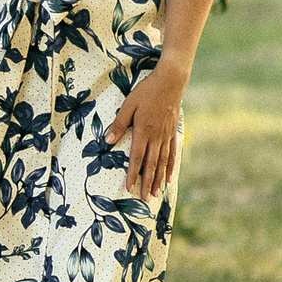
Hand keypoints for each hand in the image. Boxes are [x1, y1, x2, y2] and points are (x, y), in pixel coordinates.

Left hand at [105, 66, 184, 197]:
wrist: (170, 82)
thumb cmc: (146, 92)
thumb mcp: (128, 105)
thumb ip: (119, 124)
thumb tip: (108, 141)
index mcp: (143, 131)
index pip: (137, 158)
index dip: (133, 174)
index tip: (129, 188)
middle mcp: (156, 137)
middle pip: (151, 165)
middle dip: (147, 183)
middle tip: (145, 199)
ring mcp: (166, 136)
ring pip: (163, 162)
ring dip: (159, 179)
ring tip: (157, 194)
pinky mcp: (173, 133)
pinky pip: (172, 153)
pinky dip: (171, 167)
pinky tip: (169, 177)